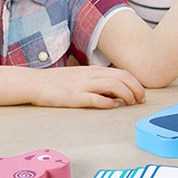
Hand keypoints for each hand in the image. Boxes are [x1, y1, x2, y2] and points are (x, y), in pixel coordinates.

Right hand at [31, 65, 145, 108]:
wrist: (36, 83)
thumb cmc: (59, 82)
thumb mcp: (82, 77)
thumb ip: (97, 81)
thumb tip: (115, 91)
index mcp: (94, 70)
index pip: (122, 72)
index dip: (136, 83)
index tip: (141, 93)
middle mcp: (91, 75)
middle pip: (122, 77)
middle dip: (136, 89)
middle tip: (141, 100)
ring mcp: (83, 85)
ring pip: (113, 85)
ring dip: (126, 95)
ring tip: (130, 103)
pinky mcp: (74, 97)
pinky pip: (95, 98)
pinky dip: (108, 102)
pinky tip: (113, 106)